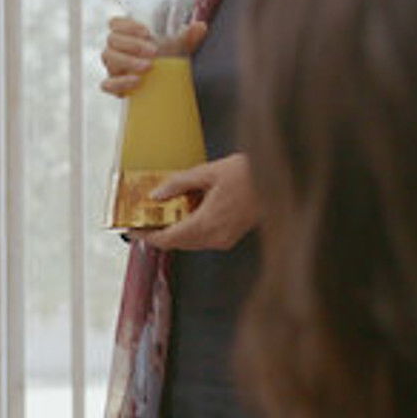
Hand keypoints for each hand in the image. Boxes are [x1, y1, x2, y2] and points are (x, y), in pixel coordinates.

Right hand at [101, 17, 206, 95]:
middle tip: (154, 52)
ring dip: (128, 62)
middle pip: (112, 40)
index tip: (146, 32)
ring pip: (109, 59)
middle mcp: (115, 48)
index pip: (115, 23)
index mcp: (126, 34)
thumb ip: (188, 36)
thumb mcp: (177, 46)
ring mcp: (112, 67)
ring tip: (149, 66)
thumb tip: (200, 26)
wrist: (161, 83)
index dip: (126, 25)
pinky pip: (107, 84)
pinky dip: (120, 83)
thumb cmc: (164, 59)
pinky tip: (137, 82)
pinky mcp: (113, 86)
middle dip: (132, 45)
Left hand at [128, 153, 257, 250]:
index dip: (146, 237)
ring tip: (162, 215)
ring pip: (190, 243)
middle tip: (143, 221)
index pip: (167, 239)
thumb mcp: (209, 172)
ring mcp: (225, 239)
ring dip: (174, 232)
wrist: (283, 178)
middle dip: (158, 234)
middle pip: (177, 244)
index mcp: (206, 223)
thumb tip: (157, 194)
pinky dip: (190, 229)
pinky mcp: (232, 236)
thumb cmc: (251, 173)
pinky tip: (188, 213)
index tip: (133, 230)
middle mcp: (215, 237)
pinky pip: (203, 238)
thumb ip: (179, 184)